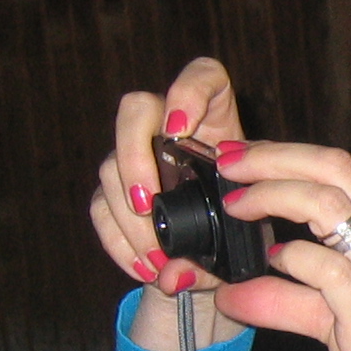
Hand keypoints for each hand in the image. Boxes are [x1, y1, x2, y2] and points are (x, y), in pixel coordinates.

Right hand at [87, 58, 249, 344]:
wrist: (220, 261)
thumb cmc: (246, 232)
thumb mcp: (250, 235)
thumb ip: (221, 248)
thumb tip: (174, 273)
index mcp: (217, 124)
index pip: (204, 77)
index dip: (187, 91)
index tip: (179, 129)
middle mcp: (170, 131)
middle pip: (135, 109)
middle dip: (134, 156)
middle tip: (147, 203)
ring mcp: (138, 157)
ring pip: (110, 164)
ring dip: (128, 217)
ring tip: (158, 260)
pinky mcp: (115, 190)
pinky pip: (100, 207)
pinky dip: (118, 241)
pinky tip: (143, 267)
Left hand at [213, 141, 350, 350]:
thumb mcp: (344, 324)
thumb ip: (293, 297)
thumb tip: (237, 287)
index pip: (342, 174)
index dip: (285, 159)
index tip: (239, 163)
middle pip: (337, 170)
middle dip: (274, 157)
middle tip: (227, 162)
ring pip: (329, 208)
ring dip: (270, 199)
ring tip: (232, 210)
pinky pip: (324, 272)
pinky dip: (280, 268)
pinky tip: (250, 280)